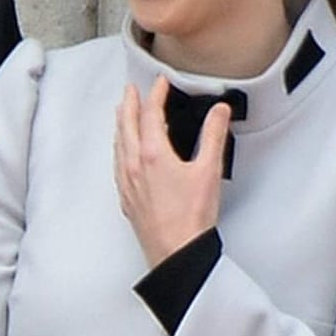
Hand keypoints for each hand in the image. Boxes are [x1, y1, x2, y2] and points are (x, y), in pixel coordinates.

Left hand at [113, 76, 228, 265]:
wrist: (176, 252)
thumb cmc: (191, 218)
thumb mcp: (209, 171)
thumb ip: (213, 136)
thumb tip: (219, 112)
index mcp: (152, 155)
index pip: (149, 114)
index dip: (155, 94)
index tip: (160, 82)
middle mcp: (133, 165)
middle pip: (126, 125)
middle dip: (129, 104)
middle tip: (131, 90)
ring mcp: (126, 182)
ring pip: (118, 143)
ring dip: (121, 124)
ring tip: (123, 114)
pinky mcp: (126, 196)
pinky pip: (117, 163)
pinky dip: (120, 147)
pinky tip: (124, 152)